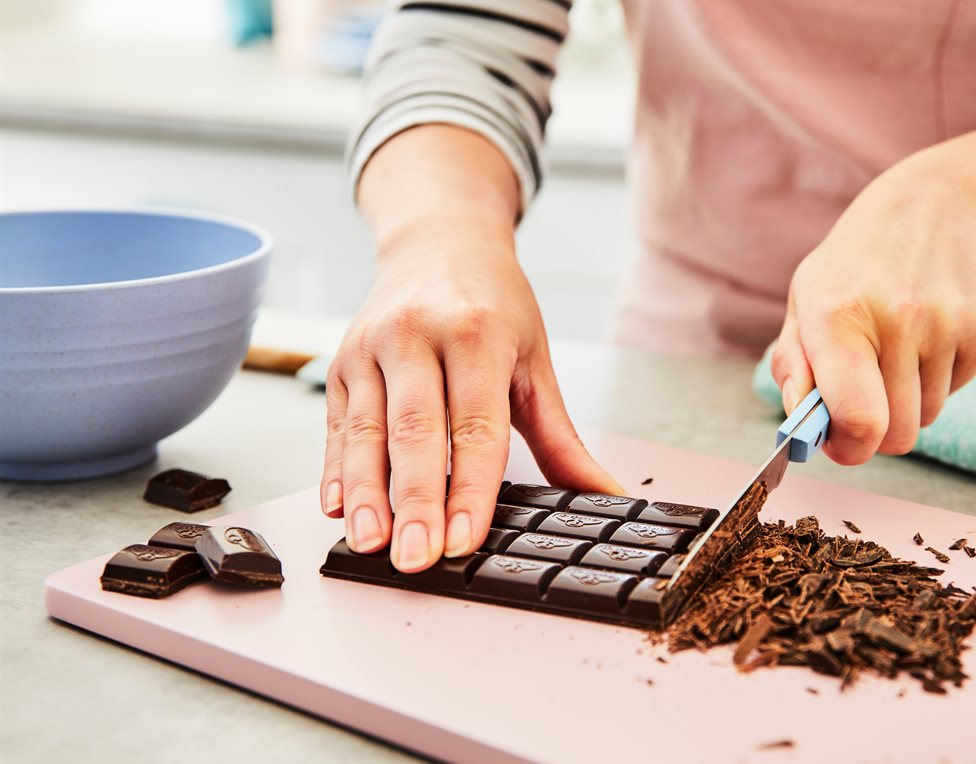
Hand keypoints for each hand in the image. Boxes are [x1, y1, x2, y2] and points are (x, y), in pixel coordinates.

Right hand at [321, 219, 621, 571]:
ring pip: (366, 431)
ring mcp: (371, 348)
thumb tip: (604, 494)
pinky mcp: (341, 364)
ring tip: (371, 544)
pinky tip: (339, 508)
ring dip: (367, 494)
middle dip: (415, 500)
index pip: (475, 425)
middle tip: (416, 557)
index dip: (469, 487)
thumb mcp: (535, 361)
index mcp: (476, 333)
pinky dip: (336, 470)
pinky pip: (338, 425)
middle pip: (415, 431)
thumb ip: (562, 439)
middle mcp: (416, 336)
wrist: (439, 241)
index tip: (463, 538)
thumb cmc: (493, 303)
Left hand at [771, 162, 975, 463]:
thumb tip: (801, 426)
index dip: (850, 447)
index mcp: (838, 315)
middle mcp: (898, 318)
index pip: (858, 418)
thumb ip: (794, 365)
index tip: (843, 443)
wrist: (941, 203)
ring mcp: (949, 323)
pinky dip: (942, 375)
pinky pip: (957, 389)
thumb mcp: (807, 296)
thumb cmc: (859, 263)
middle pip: (896, 433)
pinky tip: (933, 330)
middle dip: (879, 430)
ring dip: (910, 397)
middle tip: (869, 395)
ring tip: (902, 344)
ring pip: (927, 415)